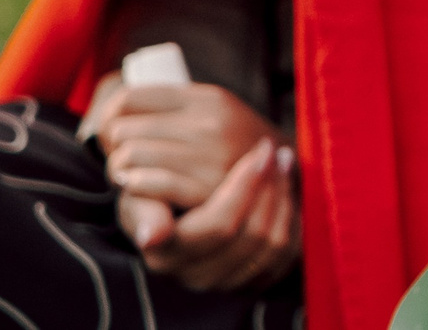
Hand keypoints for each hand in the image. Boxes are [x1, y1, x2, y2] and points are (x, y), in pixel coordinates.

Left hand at [100, 81, 281, 208]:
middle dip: (115, 148)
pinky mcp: (207, 187)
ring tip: (132, 178)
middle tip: (125, 162)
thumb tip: (109, 111)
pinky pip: (146, 182)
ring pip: (128, 156)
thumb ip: (174, 110)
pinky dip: (134, 187)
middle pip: (122, 129)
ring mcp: (211, 153)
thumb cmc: (234, 149)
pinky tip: (139, 189)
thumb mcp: (213, 116)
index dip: (110, 118)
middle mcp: (210, 121)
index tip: (114, 135)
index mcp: (207, 97)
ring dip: (121, 171)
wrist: (287, 181)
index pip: (127, 97)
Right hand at [118, 137, 301, 291]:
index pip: (219, 225)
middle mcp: (196, 276)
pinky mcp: (251, 279)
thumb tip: (153, 235)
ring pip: (271, 241)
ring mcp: (225, 281)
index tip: (257, 153)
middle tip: (270, 147)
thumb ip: (143, 211)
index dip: (243, 189)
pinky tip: (284, 182)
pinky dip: (290, 212)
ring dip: (281, 195)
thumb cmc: (149, 194)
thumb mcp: (137, 198)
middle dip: (267, 185)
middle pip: (251, 233)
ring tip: (279, 157)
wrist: (171, 210)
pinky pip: (285, 251)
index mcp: (167, 257)